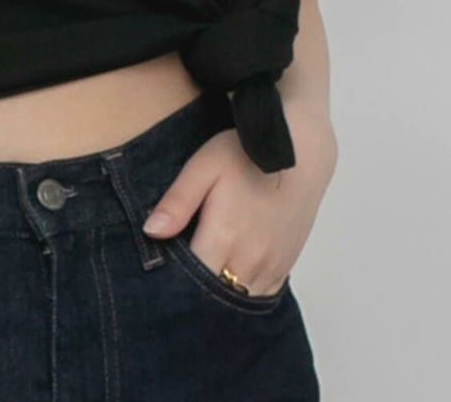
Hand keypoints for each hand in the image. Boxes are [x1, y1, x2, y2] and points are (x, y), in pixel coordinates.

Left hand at [140, 113, 338, 297]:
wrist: (299, 152)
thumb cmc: (245, 155)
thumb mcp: (202, 168)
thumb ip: (177, 202)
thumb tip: (151, 232)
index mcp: (225, 237)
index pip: (192, 279)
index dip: (173, 279)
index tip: (159, 272)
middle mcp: (251, 260)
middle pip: (216, 294)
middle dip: (194, 291)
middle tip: (175, 277)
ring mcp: (272, 266)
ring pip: (239, 298)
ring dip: (220, 292)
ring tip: (201, 275)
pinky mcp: (286, 265)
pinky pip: (261, 294)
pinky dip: (243, 291)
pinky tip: (229, 276)